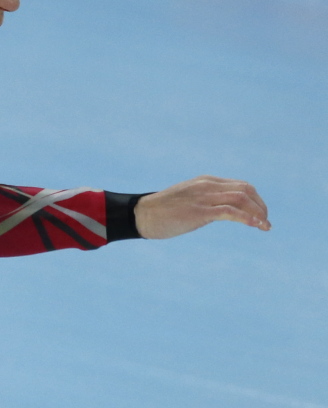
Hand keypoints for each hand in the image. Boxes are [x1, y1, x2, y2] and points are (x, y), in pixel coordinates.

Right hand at [134, 175, 269, 239]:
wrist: (142, 214)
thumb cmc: (163, 210)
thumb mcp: (188, 200)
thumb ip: (205, 201)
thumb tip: (220, 213)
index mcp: (206, 181)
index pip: (240, 186)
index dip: (256, 200)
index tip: (260, 215)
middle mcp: (207, 186)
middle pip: (246, 190)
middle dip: (261, 206)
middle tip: (265, 222)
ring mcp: (204, 197)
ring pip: (242, 199)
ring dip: (258, 213)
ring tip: (265, 226)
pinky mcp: (200, 211)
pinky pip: (230, 212)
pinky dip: (248, 218)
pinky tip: (256, 225)